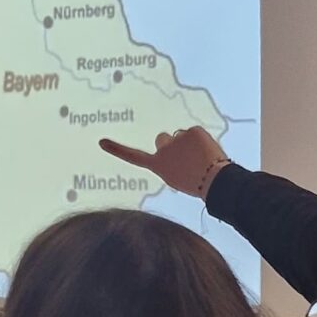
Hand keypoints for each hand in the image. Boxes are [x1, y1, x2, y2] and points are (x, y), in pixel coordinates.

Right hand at [99, 125, 228, 199]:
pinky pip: (195, 133)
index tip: (101, 142)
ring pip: (181, 136)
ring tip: (201, 159)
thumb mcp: (176, 179)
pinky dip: (202, 140)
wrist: (215, 180)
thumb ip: (170, 165)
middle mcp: (163, 150)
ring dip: (188, 144)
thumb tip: (176, 154)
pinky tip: (208, 152)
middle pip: (162, 139)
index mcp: (158, 166)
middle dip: (171, 144)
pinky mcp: (193, 131)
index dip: (117, 150)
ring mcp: (178, 139)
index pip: (134, 157)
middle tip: (186, 157)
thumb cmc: (196, 184)